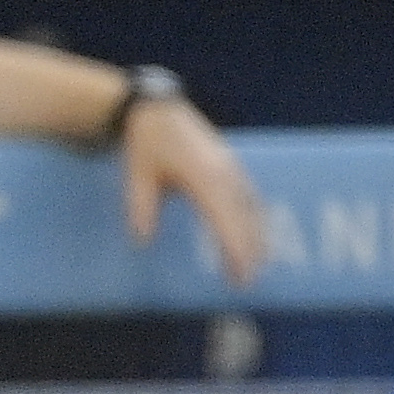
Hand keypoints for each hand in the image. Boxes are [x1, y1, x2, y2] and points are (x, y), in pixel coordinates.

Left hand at [123, 95, 267, 286]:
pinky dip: (254, 218)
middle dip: (249, 250)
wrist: (158, 110)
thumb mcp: (137, 175)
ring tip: (256, 266)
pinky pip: (249, 196)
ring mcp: (230, 167)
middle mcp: (223, 172)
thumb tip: (142, 242)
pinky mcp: (231, 165)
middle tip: (247, 283)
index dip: (234, 247)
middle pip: (244, 217)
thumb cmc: (147, 143)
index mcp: (203, 175)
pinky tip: (256, 235)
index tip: (240, 272)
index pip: (224, 218)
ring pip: (251, 207)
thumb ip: (141, 208)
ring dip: (256, 236)